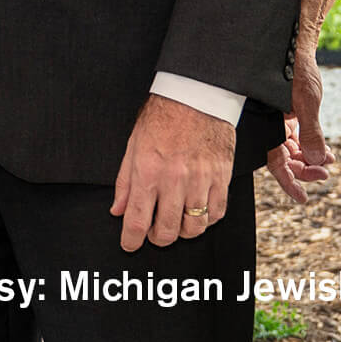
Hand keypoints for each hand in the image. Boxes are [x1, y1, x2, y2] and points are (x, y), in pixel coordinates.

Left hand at [110, 94, 235, 250]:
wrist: (196, 96)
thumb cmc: (162, 118)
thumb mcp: (133, 146)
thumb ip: (125, 182)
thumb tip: (118, 210)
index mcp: (148, 171)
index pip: (137, 220)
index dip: (131, 240)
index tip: (129, 245)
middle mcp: (174, 180)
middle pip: (167, 231)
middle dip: (157, 239)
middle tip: (154, 233)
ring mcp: (201, 181)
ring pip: (194, 228)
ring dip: (183, 232)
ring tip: (176, 222)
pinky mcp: (222, 178)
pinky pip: (217, 214)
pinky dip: (207, 220)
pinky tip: (197, 211)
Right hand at [266, 50, 332, 201]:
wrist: (294, 44)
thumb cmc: (296, 69)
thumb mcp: (306, 102)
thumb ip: (310, 134)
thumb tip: (317, 161)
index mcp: (267, 124)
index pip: (275, 163)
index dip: (289, 182)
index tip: (302, 197)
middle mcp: (270, 125)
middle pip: (285, 158)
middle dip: (304, 168)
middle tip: (324, 174)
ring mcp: (278, 120)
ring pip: (292, 149)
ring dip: (310, 158)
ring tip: (328, 161)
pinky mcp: (287, 114)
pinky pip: (297, 137)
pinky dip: (310, 145)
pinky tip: (324, 149)